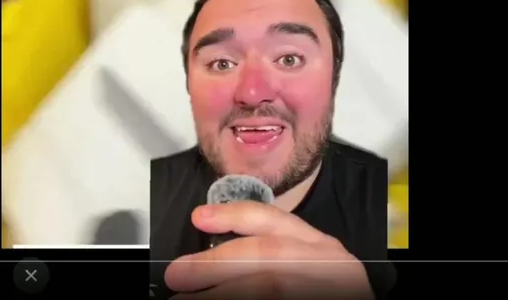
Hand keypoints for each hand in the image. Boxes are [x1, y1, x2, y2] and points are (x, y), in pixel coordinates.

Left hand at [165, 201, 372, 298]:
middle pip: (268, 254)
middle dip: (217, 263)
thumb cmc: (325, 286)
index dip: (234, 216)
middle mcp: (326, 264)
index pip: (275, 221)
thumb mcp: (306, 266)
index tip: (199, 218)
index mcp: (319, 248)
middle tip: (178, 275)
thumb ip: (267, 258)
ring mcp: (329, 288)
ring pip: (268, 285)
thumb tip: (207, 265)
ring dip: (223, 293)